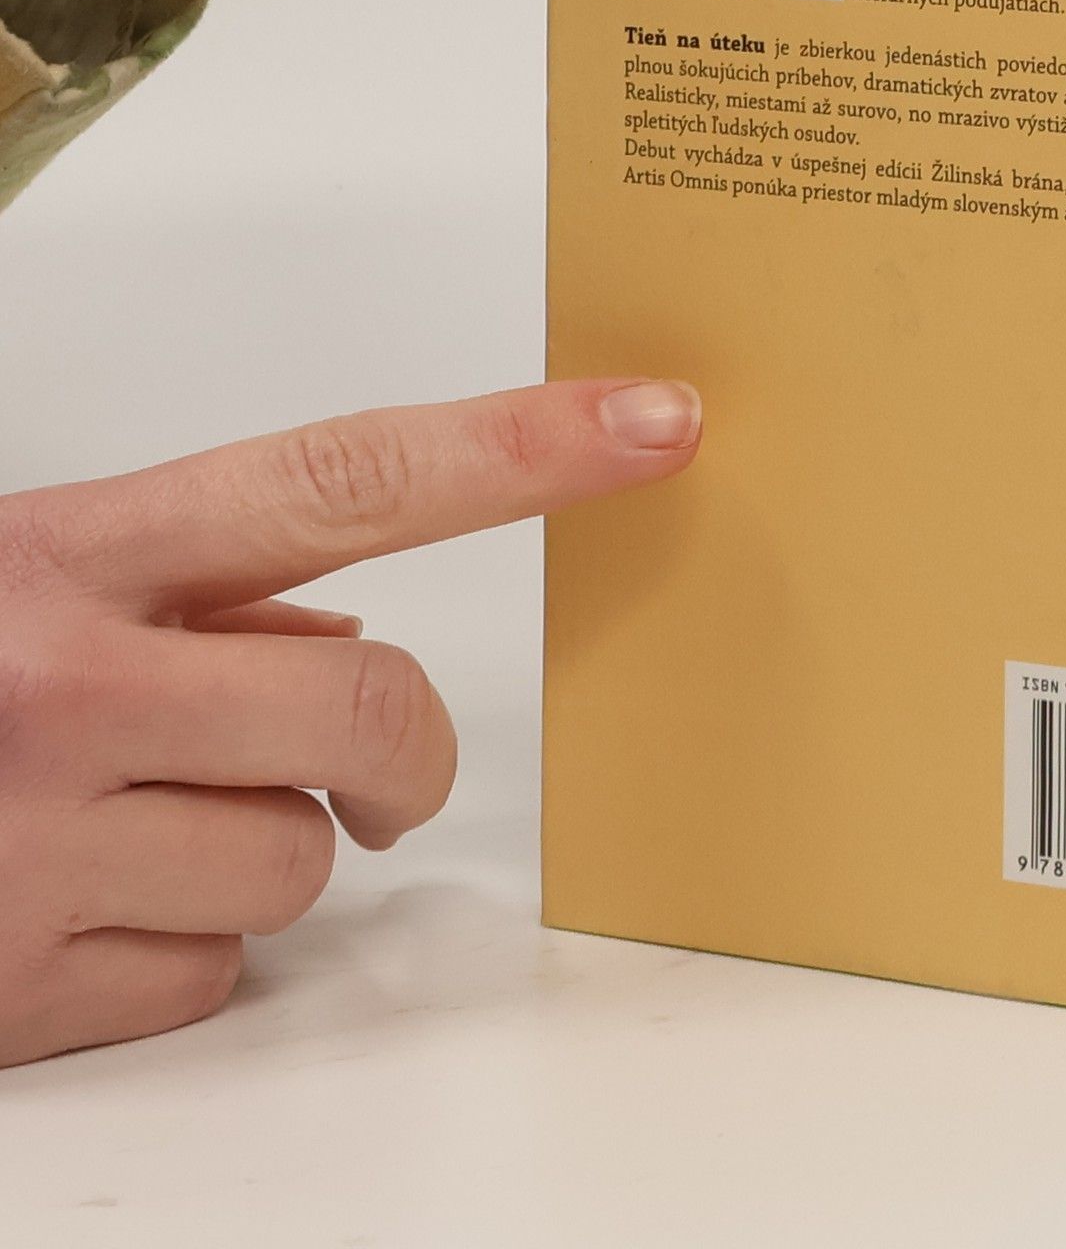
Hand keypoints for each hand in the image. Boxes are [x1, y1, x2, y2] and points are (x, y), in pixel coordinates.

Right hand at [0, 375, 700, 1067]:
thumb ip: (199, 590)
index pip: (349, 476)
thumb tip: (355, 651)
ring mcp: (29, 850)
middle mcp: (54, 687)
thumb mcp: (24, 580)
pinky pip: (207, 981)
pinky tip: (74, 907)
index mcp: (65, 552)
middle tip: (369, 764)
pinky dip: (172, 956)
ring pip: (298, 867)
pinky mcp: (9, 993)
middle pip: (372, 713)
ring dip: (254, 851)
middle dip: (396, 752)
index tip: (654, 421)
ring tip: (129, 822)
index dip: (520, 447)